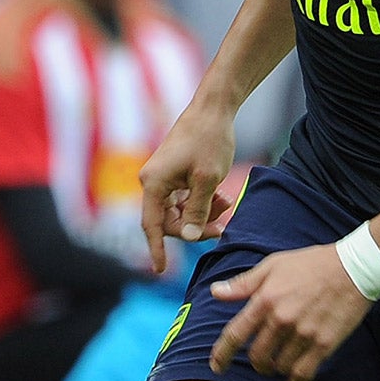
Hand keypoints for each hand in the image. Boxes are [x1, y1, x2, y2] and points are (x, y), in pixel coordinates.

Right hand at [138, 98, 237, 272]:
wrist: (213, 109)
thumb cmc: (210, 140)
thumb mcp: (208, 179)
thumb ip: (198, 210)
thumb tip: (191, 236)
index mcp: (154, 184)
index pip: (152, 226)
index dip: (157, 249)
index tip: (161, 271)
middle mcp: (152, 182)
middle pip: (168, 221)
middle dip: (195, 226)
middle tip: (222, 227)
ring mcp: (162, 178)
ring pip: (179, 210)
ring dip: (202, 213)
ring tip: (227, 204)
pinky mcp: (173, 174)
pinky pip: (184, 198)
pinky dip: (202, 201)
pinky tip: (223, 196)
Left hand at [208, 244, 369, 380]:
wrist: (355, 267)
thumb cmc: (313, 263)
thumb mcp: (274, 264)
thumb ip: (244, 283)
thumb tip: (215, 292)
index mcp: (266, 299)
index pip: (235, 335)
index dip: (221, 354)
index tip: (216, 367)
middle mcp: (282, 319)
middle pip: (257, 356)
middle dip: (256, 362)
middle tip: (261, 362)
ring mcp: (304, 333)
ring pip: (279, 366)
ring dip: (276, 369)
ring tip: (280, 364)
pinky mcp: (324, 343)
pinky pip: (303, 373)